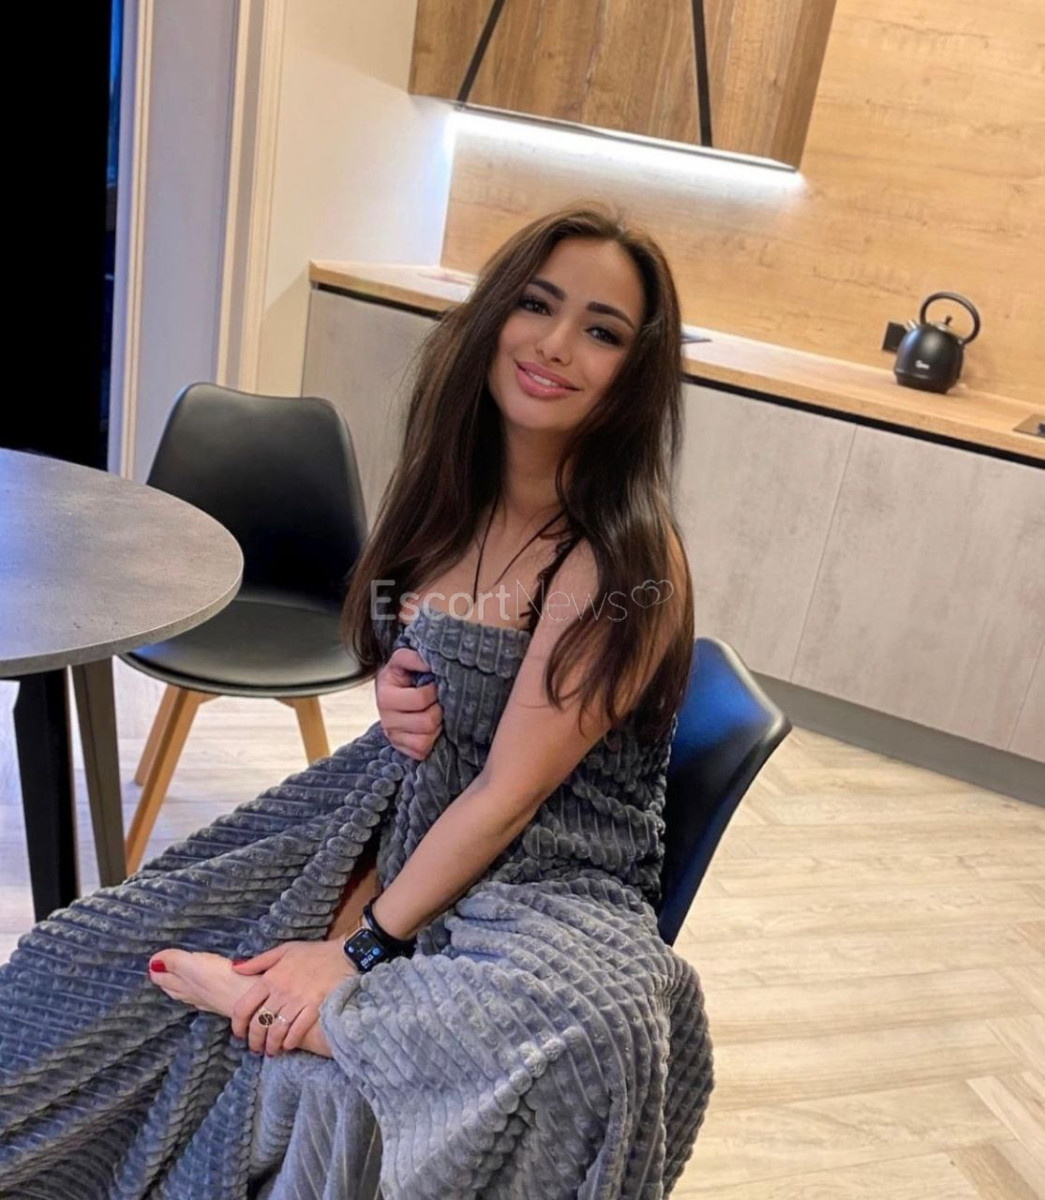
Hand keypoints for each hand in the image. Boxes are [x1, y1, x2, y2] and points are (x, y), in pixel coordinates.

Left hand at [230, 939, 356, 1055]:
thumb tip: (234, 969)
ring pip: (276, 1031)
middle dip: (254, 1040)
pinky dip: (290, 1042)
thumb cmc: (314, 953)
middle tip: (256, 1048)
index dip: (238, 1025)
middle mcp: (281, 991)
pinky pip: (297, 1031)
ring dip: (271, 1045)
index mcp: (270, 977)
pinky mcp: (314, 1008)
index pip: (244, 1007)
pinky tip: (288, 1046)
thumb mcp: (284, 950)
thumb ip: (258, 961)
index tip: (239, 1033)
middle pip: (259, 1023)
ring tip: (271, 1051)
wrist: (345, 955)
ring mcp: (298, 1001)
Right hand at [376, 647, 442, 759]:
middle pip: (426, 723)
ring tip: (435, 713)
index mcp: (385, 696)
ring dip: (436, 727)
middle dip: (438, 710)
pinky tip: (431, 728)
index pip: (420, 700)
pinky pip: (422, 751)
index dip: (433, 692)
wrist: (391, 691)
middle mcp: (386, 720)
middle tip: (438, 701)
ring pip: (425, 741)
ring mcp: (393, 736)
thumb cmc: (401, 676)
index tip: (433, 685)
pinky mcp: (401, 748)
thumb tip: (429, 663)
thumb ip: (414, 658)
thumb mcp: (402, 661)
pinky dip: (431, 740)